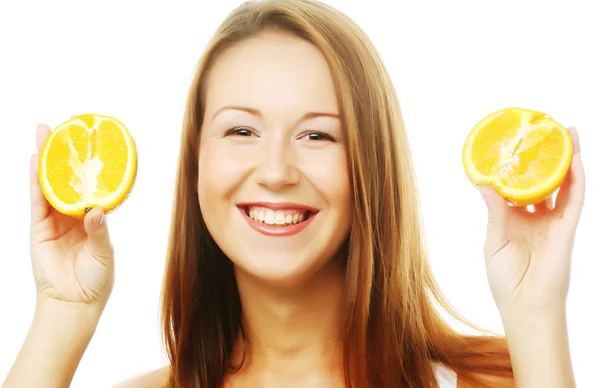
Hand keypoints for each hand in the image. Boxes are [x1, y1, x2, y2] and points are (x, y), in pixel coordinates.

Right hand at [29, 119, 114, 312]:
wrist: (74, 303)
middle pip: (69, 177)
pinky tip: (33, 160)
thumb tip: (95, 210)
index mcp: (94, 217)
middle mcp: (74, 213)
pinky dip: (35, 180)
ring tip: (45, 132)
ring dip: (47, 158)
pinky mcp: (38, 227)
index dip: (92, 164)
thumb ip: (99, 230)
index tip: (95, 140)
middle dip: (67, 152)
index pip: (93, 184)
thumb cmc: (97, 279)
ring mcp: (55, 219)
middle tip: (67, 125)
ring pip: (50, 182)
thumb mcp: (104, 252)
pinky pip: (36, 199)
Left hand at [479, 126, 584, 320]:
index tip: (514, 144)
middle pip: (545, 179)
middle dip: (547, 156)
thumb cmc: (505, 279)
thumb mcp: (494, 241)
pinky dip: (577, 180)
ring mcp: (554, 221)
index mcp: (515, 218)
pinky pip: (575, 200)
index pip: (519, 185)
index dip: (518, 166)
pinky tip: (576, 160)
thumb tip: (483, 184)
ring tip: (568, 133)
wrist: (525, 307)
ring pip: (564, 184)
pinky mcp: (567, 229)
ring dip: (568, 159)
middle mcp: (536, 216)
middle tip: (547, 129)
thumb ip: (494, 212)